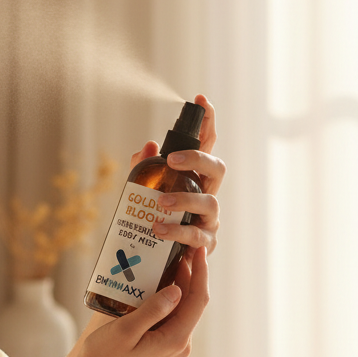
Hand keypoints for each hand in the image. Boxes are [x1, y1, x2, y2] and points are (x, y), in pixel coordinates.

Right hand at [65, 246, 209, 356]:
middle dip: (192, 274)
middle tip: (183, 246)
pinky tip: (158, 279)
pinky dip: (169, 295)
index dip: (201, 273)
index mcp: (175, 340)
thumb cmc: (104, 356)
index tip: (199, 250)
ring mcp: (172, 344)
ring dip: (180, 283)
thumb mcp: (126, 330)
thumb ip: (153, 310)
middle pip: (193, 302)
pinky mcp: (163, 342)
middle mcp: (180, 343)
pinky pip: (172, 314)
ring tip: (172, 257)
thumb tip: (177, 289)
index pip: (197, 300)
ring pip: (183, 307)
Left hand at [130, 93, 224, 254]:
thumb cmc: (153, 216)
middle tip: (173, 160)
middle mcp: (207, 193)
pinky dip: (179, 233)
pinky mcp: (204, 243)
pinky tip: (160, 231)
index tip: (200, 99)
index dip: (207, 121)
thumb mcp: (140, 189)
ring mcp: (209, 218)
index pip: (206, 144)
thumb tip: (148, 146)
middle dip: (198, 159)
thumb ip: (142, 168)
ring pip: (209, 202)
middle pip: (217, 168)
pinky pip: (197, 236)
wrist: (154, 257)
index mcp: (194, 176)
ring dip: (185, 199)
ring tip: (161, 204)